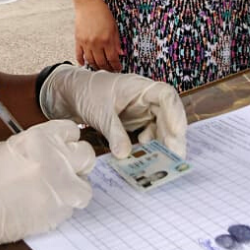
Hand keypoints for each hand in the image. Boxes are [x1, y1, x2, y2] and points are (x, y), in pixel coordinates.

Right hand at [0, 120, 93, 249]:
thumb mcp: (12, 147)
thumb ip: (40, 146)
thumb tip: (57, 150)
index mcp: (40, 138)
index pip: (71, 130)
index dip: (66, 140)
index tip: (62, 147)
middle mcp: (54, 159)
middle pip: (86, 155)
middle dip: (77, 163)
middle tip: (64, 170)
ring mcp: (58, 188)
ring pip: (85, 186)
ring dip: (73, 188)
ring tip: (54, 192)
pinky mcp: (56, 214)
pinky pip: (71, 209)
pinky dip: (61, 208)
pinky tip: (43, 206)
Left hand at [40, 65, 187, 158]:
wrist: (73, 94)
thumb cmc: (87, 93)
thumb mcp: (100, 113)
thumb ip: (114, 133)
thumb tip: (125, 156)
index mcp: (140, 87)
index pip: (166, 96)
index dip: (175, 113)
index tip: (177, 133)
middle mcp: (146, 98)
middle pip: (168, 115)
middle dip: (172, 136)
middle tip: (174, 157)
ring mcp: (142, 111)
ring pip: (161, 128)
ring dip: (163, 144)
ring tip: (163, 162)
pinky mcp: (137, 123)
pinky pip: (149, 136)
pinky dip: (150, 147)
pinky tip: (145, 157)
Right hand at [73, 0, 122, 71]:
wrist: (88, 4)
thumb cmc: (102, 13)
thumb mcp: (114, 26)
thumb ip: (117, 41)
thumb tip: (120, 53)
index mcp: (107, 39)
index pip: (112, 58)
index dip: (116, 66)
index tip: (118, 68)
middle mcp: (96, 43)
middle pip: (101, 62)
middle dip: (107, 69)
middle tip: (110, 70)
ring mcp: (86, 42)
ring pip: (90, 61)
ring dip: (95, 67)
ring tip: (99, 68)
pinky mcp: (78, 40)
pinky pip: (79, 54)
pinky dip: (81, 61)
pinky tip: (84, 64)